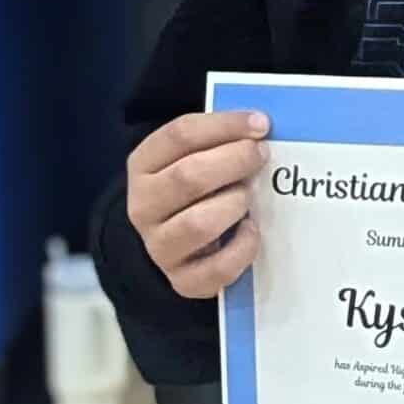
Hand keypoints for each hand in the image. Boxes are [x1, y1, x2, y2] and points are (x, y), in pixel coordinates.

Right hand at [125, 110, 270, 297]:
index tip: (261, 123)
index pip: (181, 135)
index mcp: (143, 165)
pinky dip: (243, 247)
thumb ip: (219, 139)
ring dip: (234, 204)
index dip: (225, 125)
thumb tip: (260, 126)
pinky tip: (251, 229)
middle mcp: (144, 207)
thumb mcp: (194, 155)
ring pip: (199, 224)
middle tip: (261, 155)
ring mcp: (160, 247)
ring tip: (249, 196)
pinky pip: (218, 268)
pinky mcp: (183, 280)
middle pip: (189, 177)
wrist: (175, 242)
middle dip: (235, 161)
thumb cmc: (195, 188)